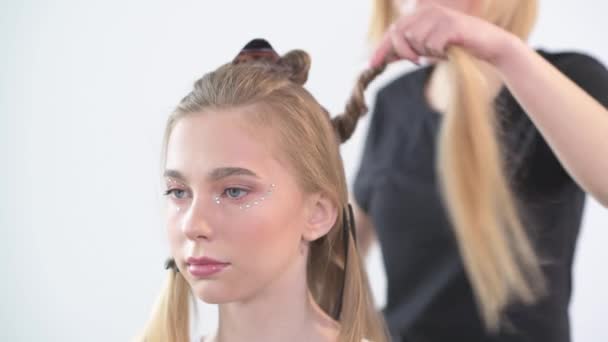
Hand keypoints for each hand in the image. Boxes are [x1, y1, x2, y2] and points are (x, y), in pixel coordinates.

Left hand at [370, 4, 516, 67]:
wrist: (489, 47)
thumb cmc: (456, 48)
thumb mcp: (427, 49)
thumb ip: (406, 51)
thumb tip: (383, 58)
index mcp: (421, 13)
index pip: (393, 30)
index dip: (381, 48)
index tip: (371, 65)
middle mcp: (428, 10)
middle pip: (400, 33)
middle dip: (404, 51)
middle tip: (418, 61)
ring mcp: (440, 15)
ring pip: (416, 40)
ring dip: (427, 52)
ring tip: (442, 51)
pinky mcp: (451, 24)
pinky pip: (432, 45)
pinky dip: (439, 53)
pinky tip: (450, 51)